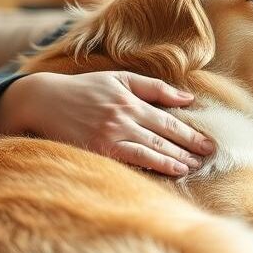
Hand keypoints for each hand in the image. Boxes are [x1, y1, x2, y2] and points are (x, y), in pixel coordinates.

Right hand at [0, 71, 214, 175]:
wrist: (44, 100)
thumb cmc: (86, 89)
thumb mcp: (120, 79)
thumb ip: (155, 88)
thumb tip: (187, 99)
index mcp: (130, 101)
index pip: (168, 121)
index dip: (189, 134)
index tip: (207, 144)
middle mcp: (122, 119)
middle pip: (162, 137)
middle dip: (186, 149)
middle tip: (206, 160)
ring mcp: (108, 136)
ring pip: (147, 151)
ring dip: (170, 161)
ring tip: (189, 169)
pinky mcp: (95, 150)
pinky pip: (125, 161)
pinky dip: (145, 167)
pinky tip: (159, 173)